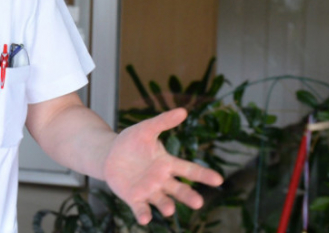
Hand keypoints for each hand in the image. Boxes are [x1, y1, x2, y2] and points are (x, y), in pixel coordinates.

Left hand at [103, 108, 223, 224]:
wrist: (109, 155)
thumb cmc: (131, 142)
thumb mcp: (146, 129)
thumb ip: (163, 122)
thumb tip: (183, 111)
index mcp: (168, 164)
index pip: (189, 170)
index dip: (204, 175)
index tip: (218, 180)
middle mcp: (162, 180)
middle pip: (179, 190)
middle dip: (188, 196)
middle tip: (198, 202)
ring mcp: (149, 191)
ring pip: (162, 201)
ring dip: (167, 206)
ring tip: (170, 210)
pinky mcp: (134, 198)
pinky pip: (141, 208)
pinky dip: (144, 214)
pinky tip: (145, 218)